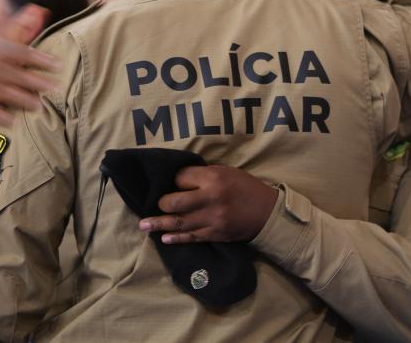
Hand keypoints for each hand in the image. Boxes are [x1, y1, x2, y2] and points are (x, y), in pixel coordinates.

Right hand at [0, 5, 58, 125]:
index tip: (59, 65)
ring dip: (21, 99)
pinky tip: (13, 122)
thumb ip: (23, 26)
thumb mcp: (8, 39)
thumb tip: (39, 8)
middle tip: (56, 88)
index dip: (39, 58)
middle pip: (12, 73)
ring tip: (40, 106)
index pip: (19, 52)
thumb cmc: (1, 58)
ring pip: (2, 91)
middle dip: (35, 81)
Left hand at [139, 165, 278, 243]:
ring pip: (178, 222)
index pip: (181, 178)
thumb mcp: (228, 172)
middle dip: (163, 203)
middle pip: (174, 202)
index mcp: (213, 178)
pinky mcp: (215, 234)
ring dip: (159, 224)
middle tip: (158, 204)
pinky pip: (191, 237)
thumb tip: (180, 178)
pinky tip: (164, 238)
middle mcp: (210, 198)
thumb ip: (205, 174)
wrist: (267, 212)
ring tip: (143, 225)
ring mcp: (212, 219)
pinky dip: (176, 238)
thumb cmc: (246, 188)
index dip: (175, 181)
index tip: (174, 184)